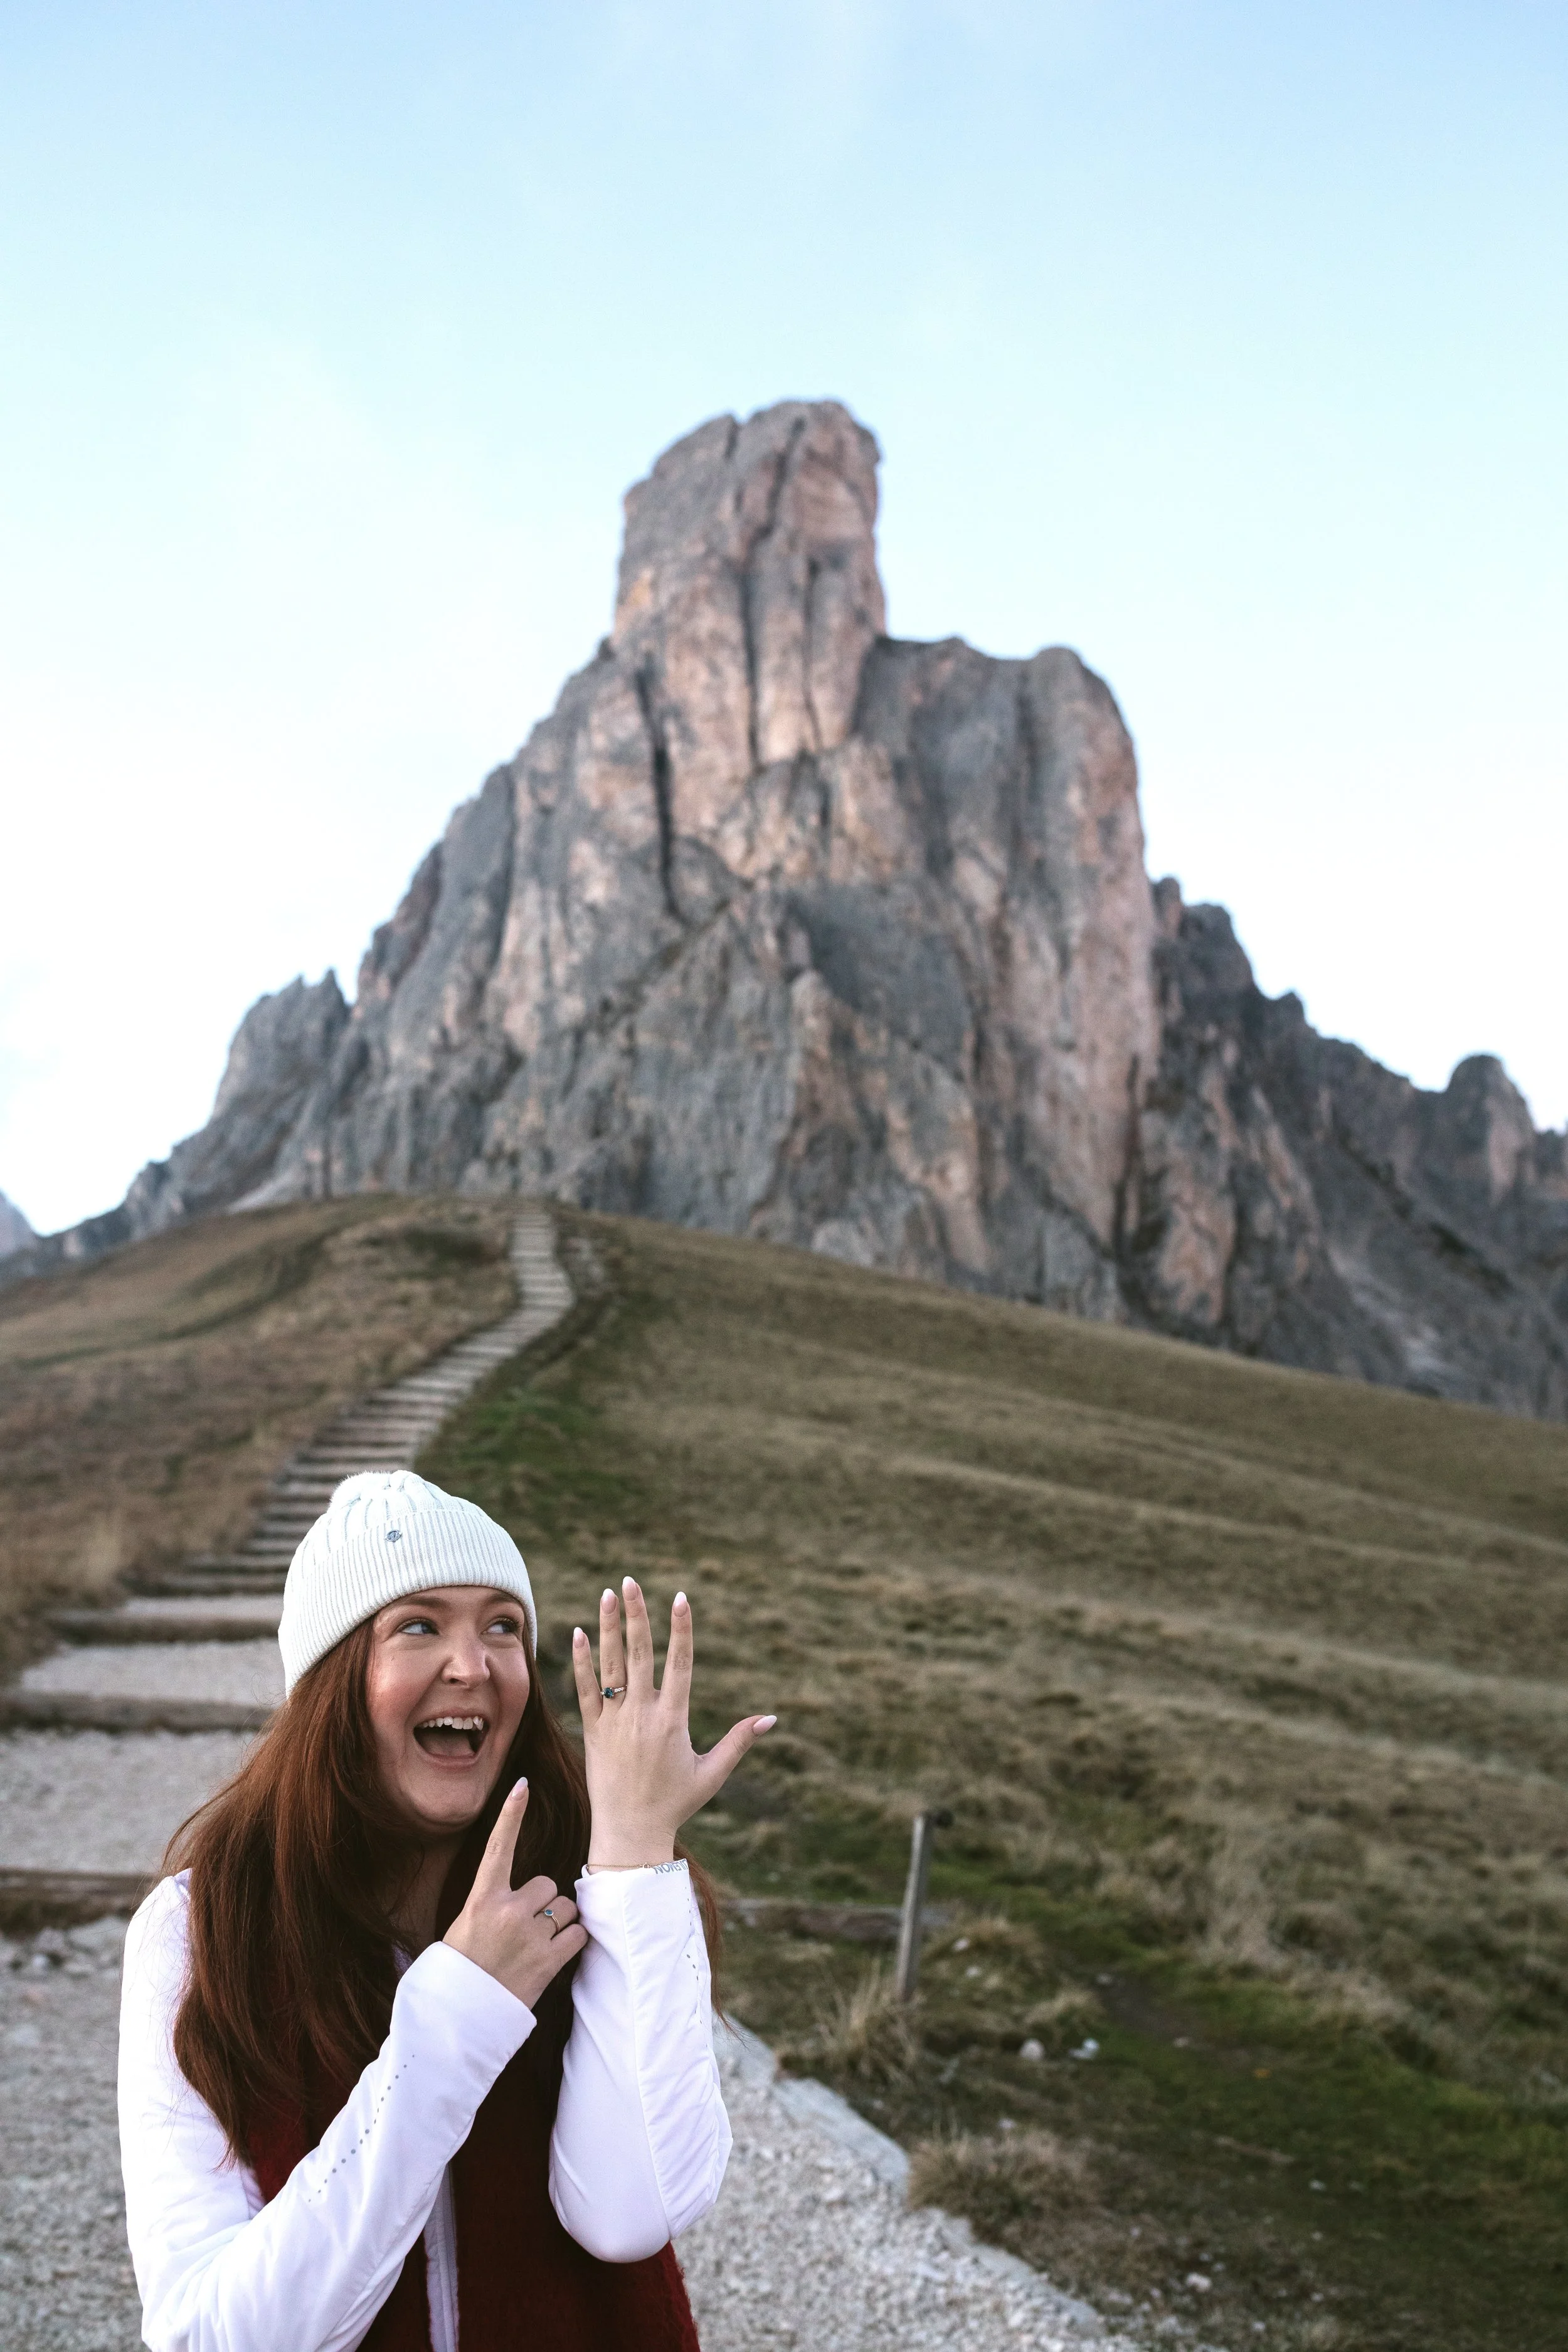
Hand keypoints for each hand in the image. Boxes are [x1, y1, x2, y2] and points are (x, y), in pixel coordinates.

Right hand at [443, 1780, 587, 2008]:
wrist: (459, 2018)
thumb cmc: (461, 1970)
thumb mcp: (466, 1927)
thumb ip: (494, 1904)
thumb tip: (526, 1894)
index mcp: (482, 1899)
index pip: (498, 1847)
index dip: (511, 1814)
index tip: (522, 1785)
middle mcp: (508, 1911)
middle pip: (548, 1884)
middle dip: (544, 1902)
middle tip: (526, 1928)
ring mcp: (530, 1936)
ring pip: (566, 1908)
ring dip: (560, 1921)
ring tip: (537, 1944)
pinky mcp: (549, 1962)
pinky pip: (579, 1935)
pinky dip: (573, 1941)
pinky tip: (554, 1954)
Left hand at [573, 1579, 775, 1866]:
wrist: (630, 1834)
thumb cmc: (675, 1804)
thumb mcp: (712, 1773)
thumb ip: (739, 1741)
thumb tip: (771, 1718)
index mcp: (673, 1720)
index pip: (679, 1663)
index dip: (680, 1629)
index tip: (680, 1597)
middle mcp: (642, 1714)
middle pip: (640, 1653)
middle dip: (637, 1614)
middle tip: (631, 1580)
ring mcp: (615, 1721)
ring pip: (611, 1664)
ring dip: (609, 1627)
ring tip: (608, 1594)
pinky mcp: (593, 1732)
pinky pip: (586, 1690)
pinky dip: (582, 1661)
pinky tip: (579, 1633)